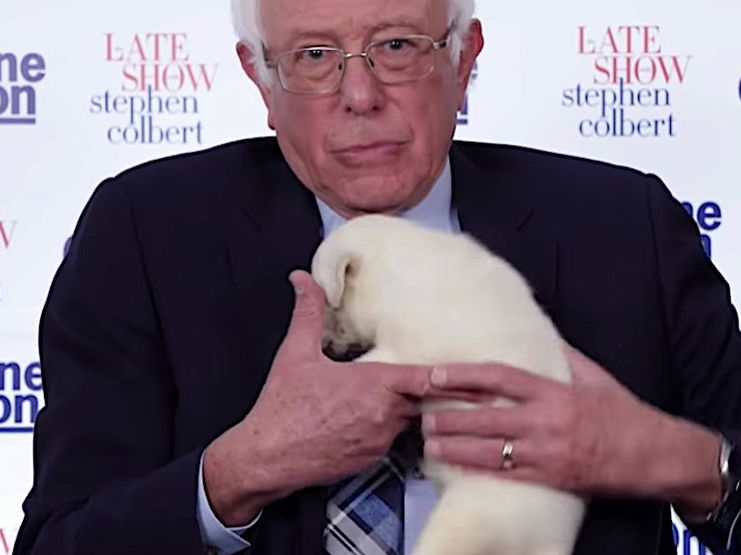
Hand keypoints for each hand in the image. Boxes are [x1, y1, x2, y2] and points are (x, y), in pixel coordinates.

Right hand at [203, 270, 432, 524]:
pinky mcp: (371, 461)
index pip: (425, 378)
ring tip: (383, 396)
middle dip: (421, 388)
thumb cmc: (282, 408)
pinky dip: (385, 429)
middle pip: (420, 398)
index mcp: (372, 385)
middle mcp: (383, 415)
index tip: (475, 372)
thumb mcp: (295, 352)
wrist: (266, 457)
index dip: (450, 375)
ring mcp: (379, 441)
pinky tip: (364, 419)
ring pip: (406, 420)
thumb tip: (304, 280)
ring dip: (401, 408)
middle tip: (436, 380)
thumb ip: (309, 312)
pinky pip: (390, 441)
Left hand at [421, 347, 721, 511]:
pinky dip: (478, 470)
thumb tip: (539, 338)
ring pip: (489, 449)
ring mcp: (547, 452)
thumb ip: (561, 359)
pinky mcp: (552, 477)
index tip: (435, 374)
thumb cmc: (624, 414)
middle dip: (448, 414)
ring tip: (428, 440)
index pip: (498, 378)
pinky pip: (506, 475)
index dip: (462, 376)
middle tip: (420, 411)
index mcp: (554, 390)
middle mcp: (546, 420)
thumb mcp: (593, 377)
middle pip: (485, 415)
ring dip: (454, 445)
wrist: (657, 454)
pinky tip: (456, 467)